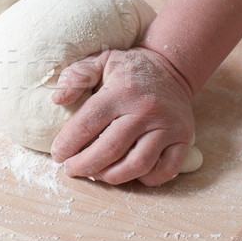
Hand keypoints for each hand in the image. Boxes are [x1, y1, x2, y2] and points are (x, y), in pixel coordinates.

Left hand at [50, 47, 194, 185]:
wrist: (172, 69)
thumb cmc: (129, 70)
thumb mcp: (100, 61)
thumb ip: (77, 76)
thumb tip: (57, 99)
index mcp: (122, 92)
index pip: (89, 123)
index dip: (69, 143)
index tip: (58, 154)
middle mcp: (146, 110)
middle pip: (110, 150)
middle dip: (85, 165)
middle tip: (70, 169)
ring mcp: (168, 127)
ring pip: (137, 165)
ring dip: (111, 176)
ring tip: (95, 174)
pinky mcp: (183, 139)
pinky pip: (165, 170)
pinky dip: (145, 179)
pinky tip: (127, 173)